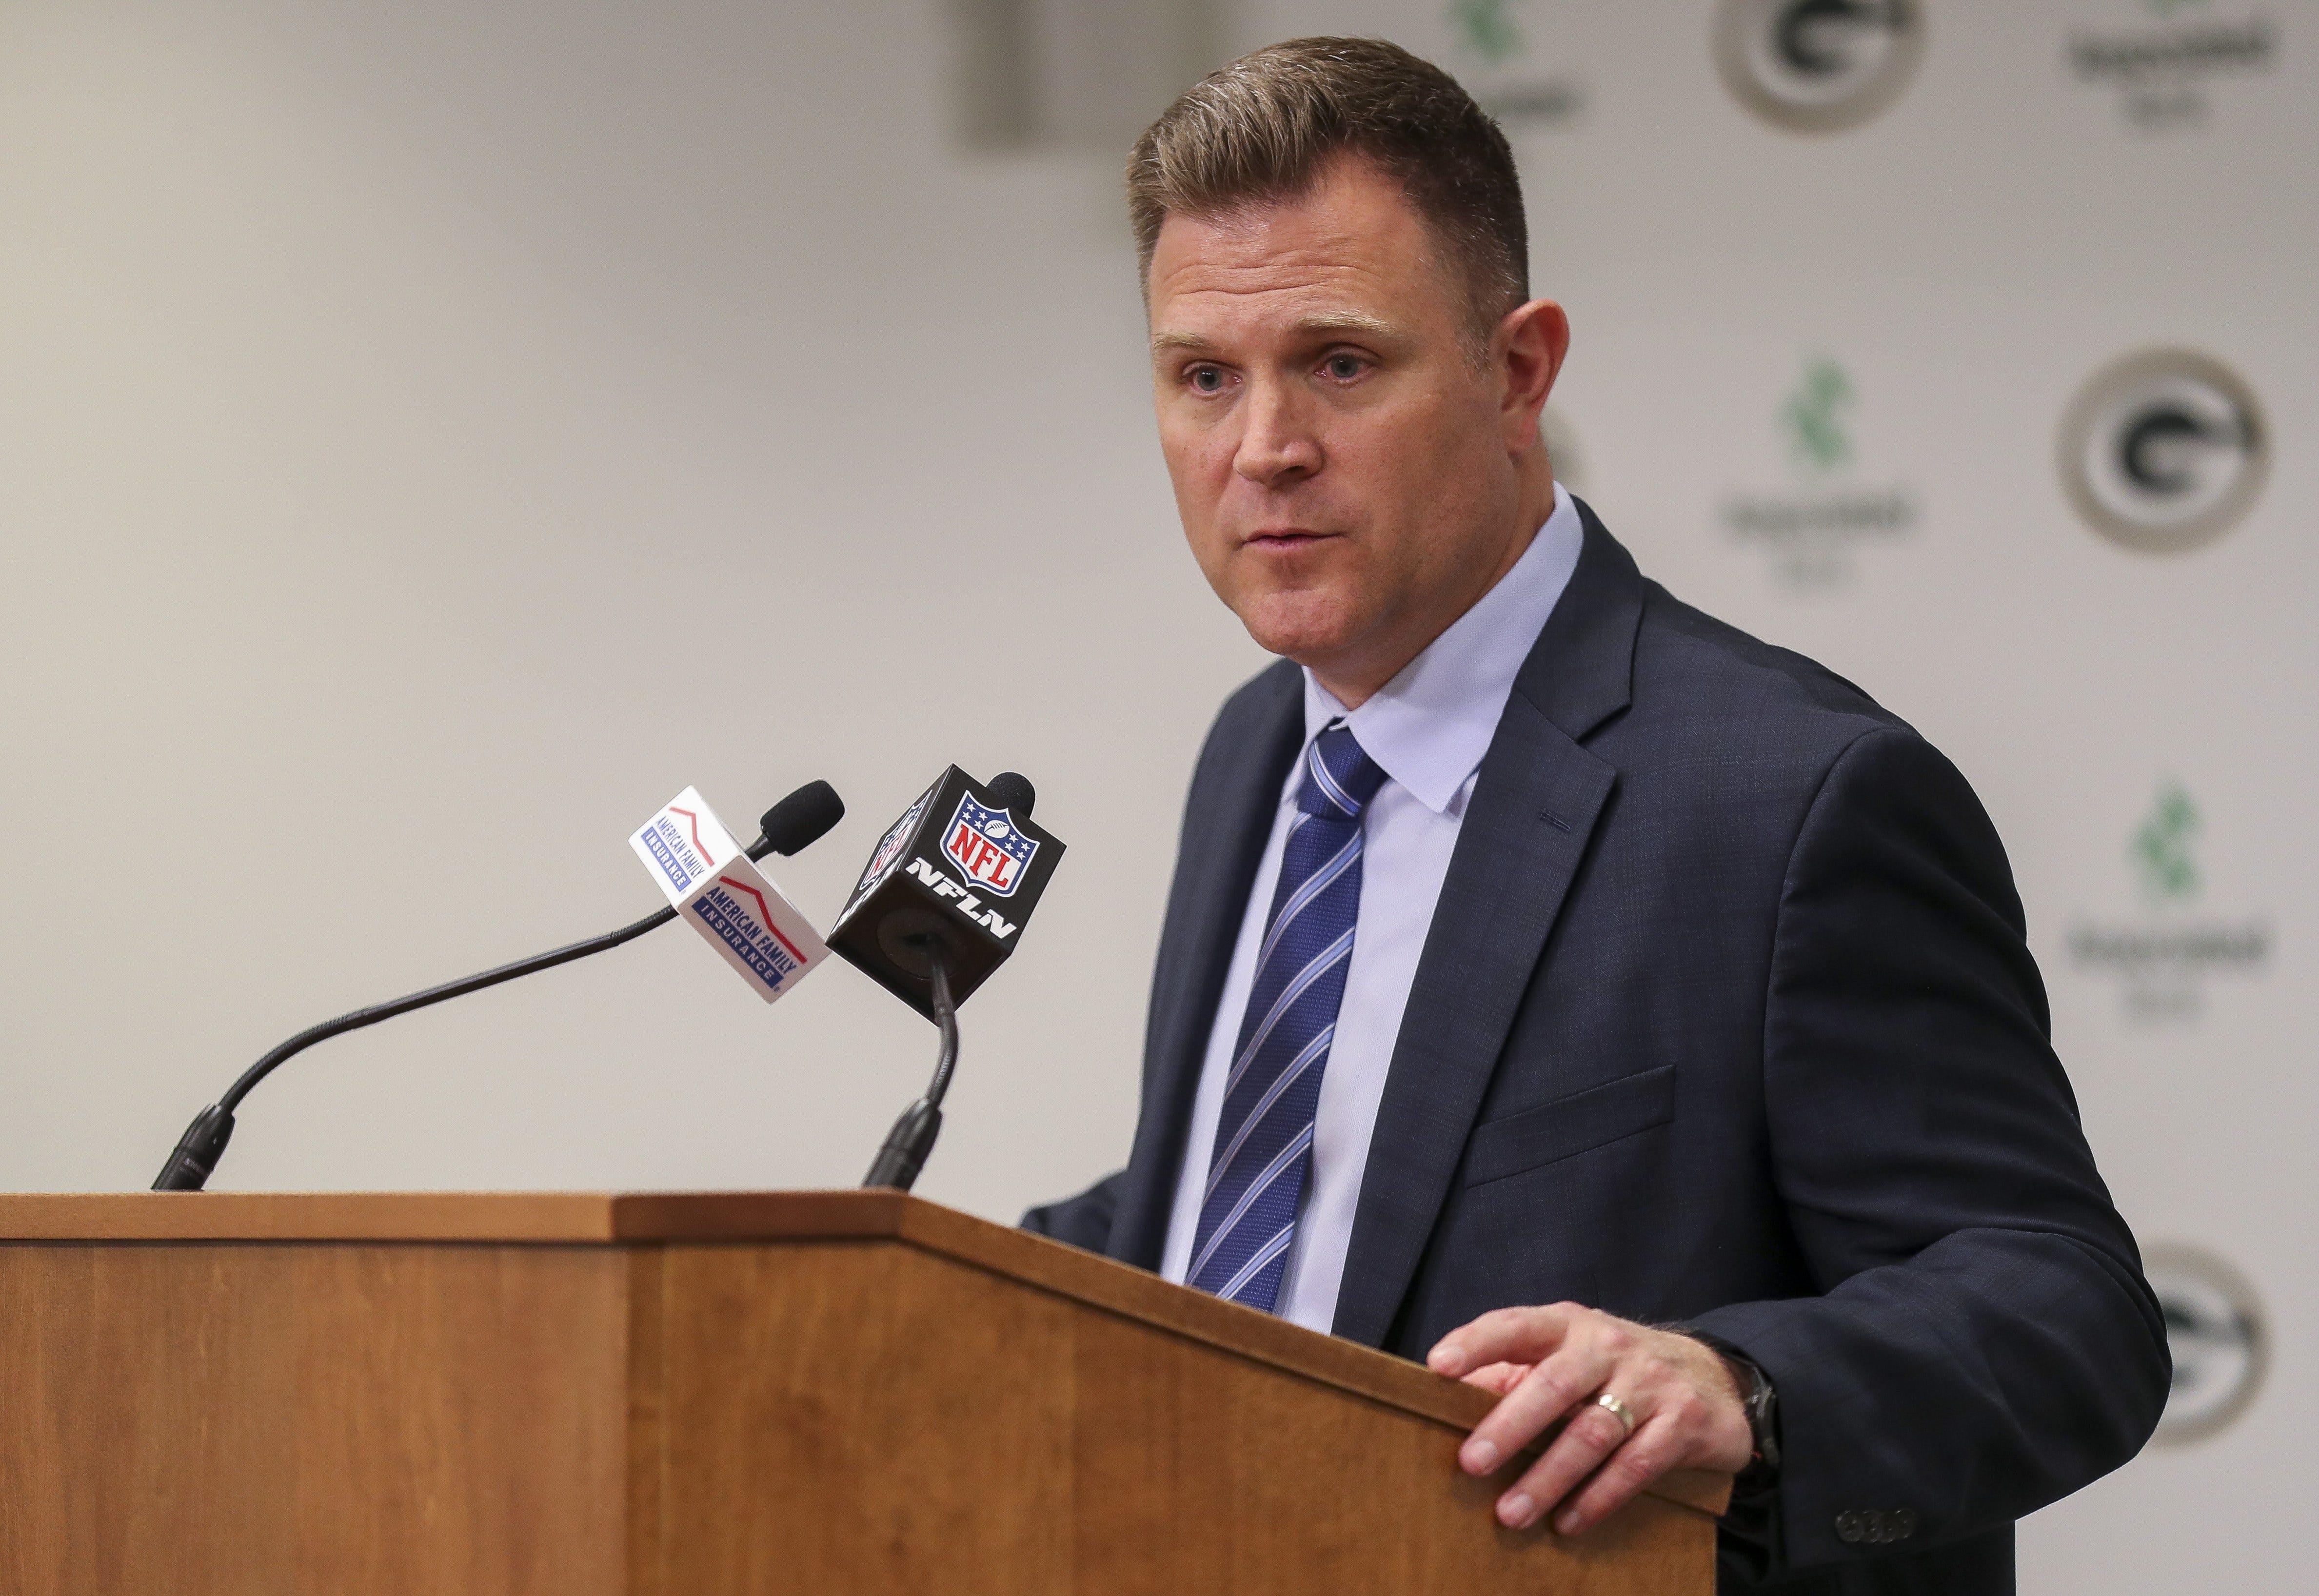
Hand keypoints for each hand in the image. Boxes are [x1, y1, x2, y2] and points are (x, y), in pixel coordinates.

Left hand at [1427, 1303, 1753, 1534]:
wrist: (1712, 1376)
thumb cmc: (1614, 1369)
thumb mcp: (1567, 1356)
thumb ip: (1513, 1373)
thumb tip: (1449, 1400)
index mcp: (1568, 1326)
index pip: (1515, 1325)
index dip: (1476, 1343)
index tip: (1438, 1367)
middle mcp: (1609, 1346)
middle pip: (1553, 1385)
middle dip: (1508, 1427)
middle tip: (1469, 1463)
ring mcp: (1649, 1382)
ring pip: (1592, 1433)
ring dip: (1547, 1478)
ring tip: (1510, 1513)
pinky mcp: (1682, 1422)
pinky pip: (1635, 1465)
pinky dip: (1598, 1497)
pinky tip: (1566, 1522)